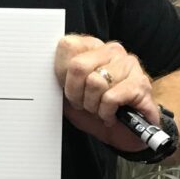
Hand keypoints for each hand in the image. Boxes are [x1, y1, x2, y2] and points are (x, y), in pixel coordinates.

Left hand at [55, 35, 157, 151]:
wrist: (125, 132)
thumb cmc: (95, 108)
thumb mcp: (68, 92)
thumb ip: (56, 78)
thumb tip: (38, 71)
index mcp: (91, 46)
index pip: (67, 46)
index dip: (63, 76)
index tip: (70, 90)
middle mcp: (112, 50)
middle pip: (78, 66)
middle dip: (76, 93)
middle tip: (84, 104)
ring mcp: (129, 64)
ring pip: (95, 83)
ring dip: (93, 105)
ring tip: (99, 109)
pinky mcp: (141, 83)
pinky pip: (111, 98)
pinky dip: (106, 112)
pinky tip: (111, 114)